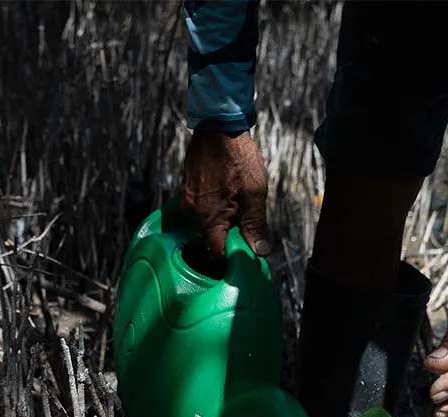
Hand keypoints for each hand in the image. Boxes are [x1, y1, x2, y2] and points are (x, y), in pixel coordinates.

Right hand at [181, 130, 269, 260]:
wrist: (218, 126)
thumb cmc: (238, 158)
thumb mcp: (255, 193)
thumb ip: (256, 225)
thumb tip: (260, 251)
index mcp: (208, 219)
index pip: (216, 255)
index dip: (231, 260)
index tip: (244, 259)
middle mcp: (192, 214)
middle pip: (210, 242)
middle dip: (228, 241)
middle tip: (247, 233)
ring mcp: (187, 203)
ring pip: (206, 227)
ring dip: (222, 226)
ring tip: (239, 212)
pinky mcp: (186, 192)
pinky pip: (201, 212)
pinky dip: (214, 213)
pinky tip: (228, 202)